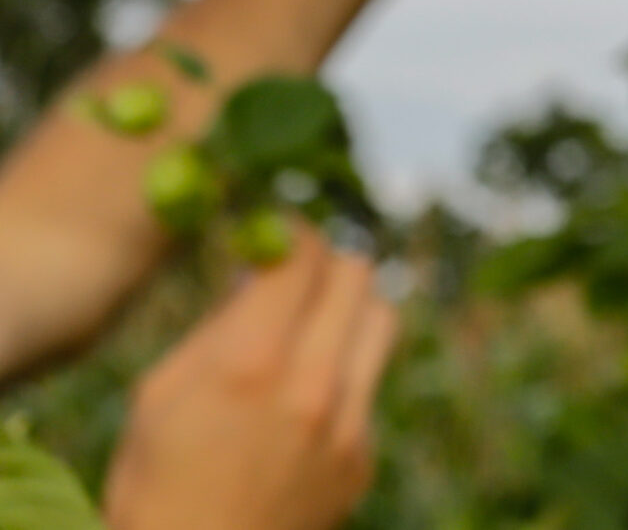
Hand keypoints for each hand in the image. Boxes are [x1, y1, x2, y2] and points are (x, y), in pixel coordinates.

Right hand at [103, 231, 398, 529]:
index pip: (304, 256)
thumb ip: (220, 325)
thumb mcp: (159, 394)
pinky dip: (344, 374)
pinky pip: (369, 385)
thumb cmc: (156, 483)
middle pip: (359, 275)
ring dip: (351, 310)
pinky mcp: (364, 456)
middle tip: (301, 275)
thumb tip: (263, 271)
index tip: (280, 235)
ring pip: (383, 320)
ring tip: (313, 326)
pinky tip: (302, 402)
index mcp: (249, 363)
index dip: (292, 233)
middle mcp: (311, 387)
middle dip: (328, 264)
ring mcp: (348, 424)